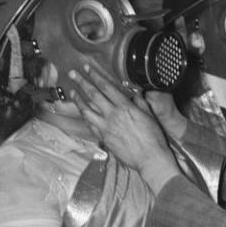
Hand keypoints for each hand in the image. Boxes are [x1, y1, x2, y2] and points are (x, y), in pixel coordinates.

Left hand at [68, 66, 180, 193]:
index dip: (95, 75)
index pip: (106, 87)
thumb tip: (134, 93)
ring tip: (72, 92)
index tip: (87, 68)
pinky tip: (82, 112)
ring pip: (86, 110)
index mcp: (125, 107)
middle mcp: (113, 115)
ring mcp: (106, 127)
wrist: (150, 158)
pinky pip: (90, 125)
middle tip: (73, 74)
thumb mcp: (149, 115)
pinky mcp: (104, 138)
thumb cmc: (154, 137)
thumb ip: (140, 102)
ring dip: (78, 100)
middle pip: (93, 95)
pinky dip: (84, 117)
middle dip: (81, 82)